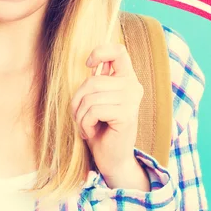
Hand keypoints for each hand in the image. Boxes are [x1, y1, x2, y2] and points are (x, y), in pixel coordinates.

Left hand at [70, 43, 145, 184]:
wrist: (112, 159)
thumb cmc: (101, 128)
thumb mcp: (97, 100)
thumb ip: (98, 81)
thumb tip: (92, 63)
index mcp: (128, 78)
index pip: (118, 51)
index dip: (100, 52)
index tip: (88, 64)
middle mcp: (133, 86)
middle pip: (93, 80)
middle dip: (77, 101)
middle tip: (79, 116)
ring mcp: (132, 100)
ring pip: (90, 97)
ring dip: (80, 116)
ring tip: (85, 126)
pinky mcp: (126, 115)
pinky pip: (93, 111)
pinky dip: (85, 124)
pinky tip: (91, 132)